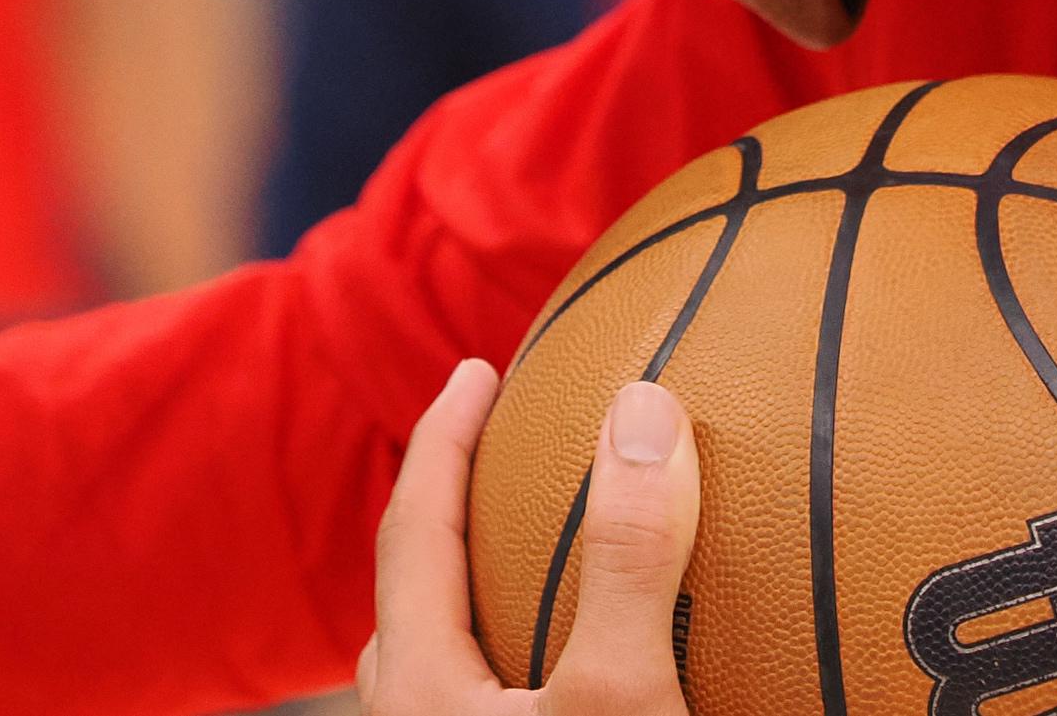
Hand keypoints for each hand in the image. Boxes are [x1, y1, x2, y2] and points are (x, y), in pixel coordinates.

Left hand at [358, 360, 697, 715]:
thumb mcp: (621, 696)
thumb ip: (627, 560)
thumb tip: (642, 408)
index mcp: (418, 685)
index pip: (414, 529)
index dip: (443, 439)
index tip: (476, 373)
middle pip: (415, 586)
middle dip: (451, 504)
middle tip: (493, 448)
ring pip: (443, 651)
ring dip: (478, 582)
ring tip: (525, 549)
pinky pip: (487, 697)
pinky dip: (522, 642)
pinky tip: (584, 653)